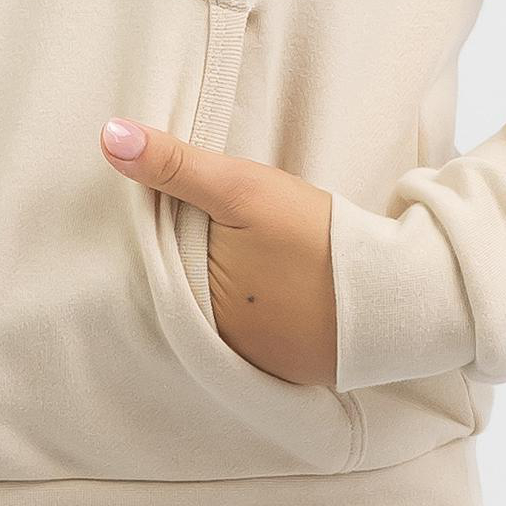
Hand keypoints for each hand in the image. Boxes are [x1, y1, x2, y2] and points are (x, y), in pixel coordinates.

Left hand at [100, 115, 337, 386]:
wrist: (397, 288)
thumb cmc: (313, 234)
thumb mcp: (240, 187)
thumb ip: (174, 164)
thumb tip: (108, 136)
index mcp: (194, 310)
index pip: (157, 264)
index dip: (161, 230)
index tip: (168, 204)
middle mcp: (217, 349)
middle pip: (188, 291)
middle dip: (190, 259)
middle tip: (214, 225)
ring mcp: (257, 363)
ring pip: (223, 313)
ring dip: (223, 286)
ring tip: (242, 250)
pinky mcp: (293, 369)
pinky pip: (259, 334)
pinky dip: (258, 309)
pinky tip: (271, 282)